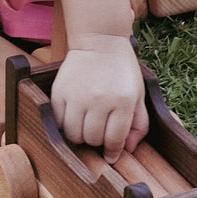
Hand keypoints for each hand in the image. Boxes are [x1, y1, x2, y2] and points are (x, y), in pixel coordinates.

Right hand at [50, 34, 149, 163]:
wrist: (100, 41)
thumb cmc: (122, 70)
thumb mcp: (138, 95)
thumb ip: (138, 124)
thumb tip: (127, 149)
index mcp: (122, 102)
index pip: (114, 139)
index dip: (112, 152)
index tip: (110, 156)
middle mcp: (99, 100)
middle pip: (92, 139)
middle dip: (96, 142)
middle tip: (98, 133)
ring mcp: (77, 95)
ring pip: (73, 134)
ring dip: (80, 135)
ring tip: (85, 126)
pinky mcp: (60, 91)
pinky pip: (58, 120)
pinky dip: (64, 124)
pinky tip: (73, 117)